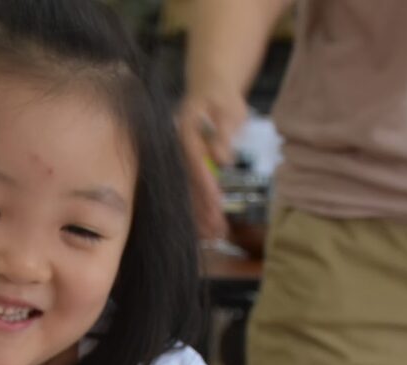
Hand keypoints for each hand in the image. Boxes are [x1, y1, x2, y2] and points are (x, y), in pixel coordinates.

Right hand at [175, 84, 247, 241]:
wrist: (208, 88)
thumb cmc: (220, 97)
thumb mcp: (228, 107)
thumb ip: (225, 129)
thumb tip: (223, 157)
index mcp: (185, 131)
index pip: (195, 162)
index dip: (206, 184)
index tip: (217, 203)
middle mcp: (178, 148)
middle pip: (189, 182)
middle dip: (203, 207)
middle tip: (216, 229)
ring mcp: (181, 158)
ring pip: (189, 189)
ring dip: (200, 213)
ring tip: (213, 234)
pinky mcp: (187, 166)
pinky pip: (191, 190)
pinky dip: (199, 208)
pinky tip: (207, 226)